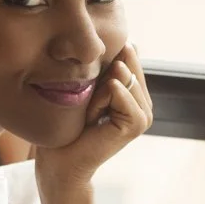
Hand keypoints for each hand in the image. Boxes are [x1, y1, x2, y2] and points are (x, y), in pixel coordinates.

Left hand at [34, 41, 152, 192]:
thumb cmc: (67, 124)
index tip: (88, 94)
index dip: (102, 68)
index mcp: (135, 94)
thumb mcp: (90, 88)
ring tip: (89, 114)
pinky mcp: (137, 124)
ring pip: (121, 76)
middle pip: (125, 64)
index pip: (127, 57)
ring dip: (97, 91)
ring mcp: (144, 115)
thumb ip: (110, 68)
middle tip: (88, 107)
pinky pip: (119, 91)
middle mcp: (144, 104)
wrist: (60, 161)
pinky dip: (100, 100)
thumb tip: (130, 43)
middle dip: (100, 79)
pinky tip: (93, 118)